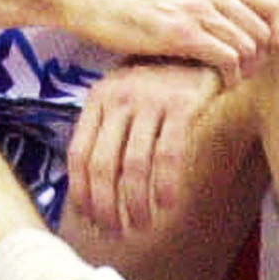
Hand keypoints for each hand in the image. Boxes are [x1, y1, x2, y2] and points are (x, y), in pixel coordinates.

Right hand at [57, 0, 278, 78]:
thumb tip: (221, 12)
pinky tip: (215, 85)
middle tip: (242, 74)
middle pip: (263, 30)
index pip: (268, 5)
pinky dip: (229, 78)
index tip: (255, 53)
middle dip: (259, 57)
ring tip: (228, 81)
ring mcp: (196, 9)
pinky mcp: (180, 34)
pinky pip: (228, 60)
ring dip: (245, 71)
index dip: (270, 34)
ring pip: (249, 47)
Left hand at [68, 59, 223, 234]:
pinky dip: (165, 184)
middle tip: (114, 233)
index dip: (82, 192)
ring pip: (134, 164)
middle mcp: (118, 98)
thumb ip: (108, 130)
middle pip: (102, 164)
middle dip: (106, 205)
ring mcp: (150, 100)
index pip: (79, 154)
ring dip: (135, 203)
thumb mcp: (123, 96)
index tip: (89, 220)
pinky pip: (169, 153)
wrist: (199, 47)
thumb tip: (92, 187)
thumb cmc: (157, 81)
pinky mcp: (182, 104)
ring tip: (141, 226)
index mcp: (97, 99)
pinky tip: (167, 205)